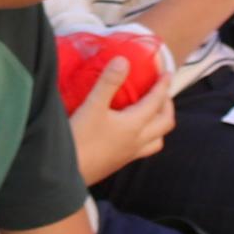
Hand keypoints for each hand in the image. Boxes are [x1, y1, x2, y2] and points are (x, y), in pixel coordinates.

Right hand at [67, 52, 178, 179]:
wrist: (67, 172)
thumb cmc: (80, 138)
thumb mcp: (92, 106)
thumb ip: (108, 82)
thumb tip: (124, 60)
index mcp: (135, 125)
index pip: (156, 102)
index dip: (163, 86)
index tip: (167, 73)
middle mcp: (138, 140)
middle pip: (165, 123)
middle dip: (167, 105)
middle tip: (161, 92)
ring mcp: (130, 153)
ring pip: (157, 139)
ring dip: (159, 124)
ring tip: (152, 112)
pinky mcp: (120, 161)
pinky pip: (145, 148)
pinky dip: (148, 136)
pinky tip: (132, 131)